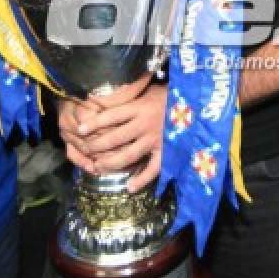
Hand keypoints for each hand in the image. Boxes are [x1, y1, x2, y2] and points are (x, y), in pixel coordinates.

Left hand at [58, 76, 166, 190]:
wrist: (198, 103)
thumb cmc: (172, 94)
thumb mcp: (151, 89)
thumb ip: (134, 95)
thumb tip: (111, 94)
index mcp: (139, 107)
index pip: (110, 116)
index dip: (93, 123)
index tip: (80, 129)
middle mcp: (144, 124)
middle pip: (114, 138)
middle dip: (96, 146)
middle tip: (86, 151)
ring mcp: (155, 140)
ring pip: (127, 156)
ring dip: (110, 163)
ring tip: (98, 167)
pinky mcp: (166, 152)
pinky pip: (152, 169)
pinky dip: (141, 180)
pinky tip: (129, 187)